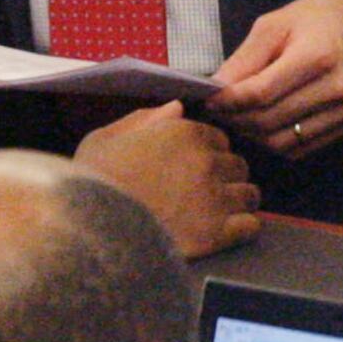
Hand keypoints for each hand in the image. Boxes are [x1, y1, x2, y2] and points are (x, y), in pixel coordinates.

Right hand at [71, 103, 260, 256]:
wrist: (91, 231)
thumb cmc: (92, 182)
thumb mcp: (106, 138)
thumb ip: (146, 119)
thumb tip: (177, 107)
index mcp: (184, 133)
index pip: (219, 139)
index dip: (208, 153)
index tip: (194, 167)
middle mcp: (206, 161)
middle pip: (237, 165)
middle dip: (224, 177)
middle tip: (204, 192)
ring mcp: (215, 197)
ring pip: (249, 194)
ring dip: (236, 201)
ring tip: (217, 212)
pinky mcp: (218, 234)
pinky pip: (251, 225)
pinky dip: (242, 228)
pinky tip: (224, 231)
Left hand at [207, 0, 342, 155]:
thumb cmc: (317, 21)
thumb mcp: (276, 24)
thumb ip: (245, 58)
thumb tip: (217, 87)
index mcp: (317, 56)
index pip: (262, 93)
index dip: (229, 101)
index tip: (210, 98)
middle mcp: (336, 89)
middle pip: (269, 121)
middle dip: (236, 119)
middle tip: (219, 109)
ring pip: (282, 142)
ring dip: (252, 134)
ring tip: (239, 116)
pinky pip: (300, 149)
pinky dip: (274, 142)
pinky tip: (264, 124)